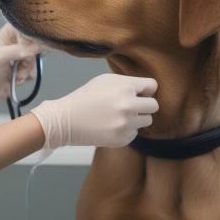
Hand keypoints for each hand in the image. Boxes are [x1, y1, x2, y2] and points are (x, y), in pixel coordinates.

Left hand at [0, 22, 51, 113]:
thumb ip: (18, 50)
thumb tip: (37, 47)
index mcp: (8, 33)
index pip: (27, 30)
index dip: (31, 40)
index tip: (30, 51)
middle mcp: (15, 42)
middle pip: (34, 46)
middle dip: (28, 59)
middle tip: (19, 65)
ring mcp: (20, 56)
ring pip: (35, 60)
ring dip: (26, 70)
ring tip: (15, 75)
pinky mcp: (23, 68)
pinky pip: (34, 70)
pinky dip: (27, 76)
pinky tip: (16, 79)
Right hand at [30, 73, 158, 148]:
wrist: (66, 121)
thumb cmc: (86, 97)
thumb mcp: (105, 80)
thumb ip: (128, 83)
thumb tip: (149, 90)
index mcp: (125, 87)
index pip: (152, 86)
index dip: (145, 89)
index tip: (137, 93)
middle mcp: (129, 105)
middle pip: (154, 105)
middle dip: (143, 105)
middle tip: (129, 106)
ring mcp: (126, 124)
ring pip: (147, 121)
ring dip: (137, 119)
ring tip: (118, 116)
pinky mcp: (123, 138)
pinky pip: (135, 133)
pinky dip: (127, 130)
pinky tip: (111, 126)